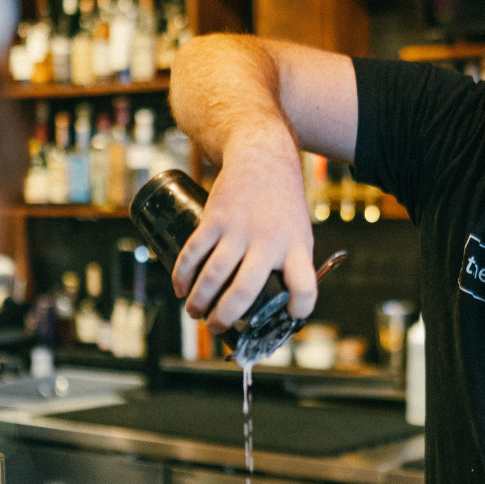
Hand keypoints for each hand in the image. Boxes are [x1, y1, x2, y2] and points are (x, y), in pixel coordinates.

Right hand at [171, 133, 316, 331]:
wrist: (263, 156)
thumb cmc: (282, 203)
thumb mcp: (299, 232)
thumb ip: (290, 265)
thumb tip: (276, 305)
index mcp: (296, 247)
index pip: (304, 286)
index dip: (299, 308)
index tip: (288, 316)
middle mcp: (269, 241)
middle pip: (245, 290)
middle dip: (225, 316)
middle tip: (216, 327)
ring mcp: (239, 229)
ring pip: (213, 275)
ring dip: (198, 300)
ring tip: (194, 311)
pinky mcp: (215, 218)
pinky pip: (194, 252)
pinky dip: (183, 274)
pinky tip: (180, 287)